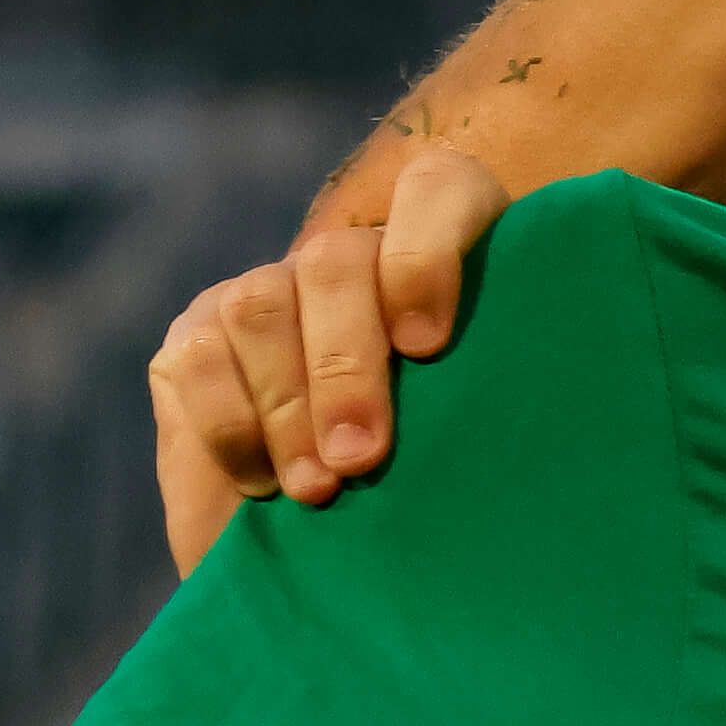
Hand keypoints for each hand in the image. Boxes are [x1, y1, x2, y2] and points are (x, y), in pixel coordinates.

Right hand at [146, 143, 505, 558]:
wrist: (349, 532)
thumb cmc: (455, 486)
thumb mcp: (494, 440)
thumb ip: (503, 405)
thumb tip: (526, 429)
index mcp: (450, 257)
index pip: (439, 193)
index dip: (428, 254)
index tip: (428, 346)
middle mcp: (354, 260)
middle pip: (336, 264)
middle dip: (345, 366)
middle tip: (363, 457)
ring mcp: (271, 290)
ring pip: (261, 306)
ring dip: (289, 405)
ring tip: (320, 487)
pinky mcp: (201, 336)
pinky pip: (199, 357)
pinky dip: (233, 425)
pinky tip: (266, 483)